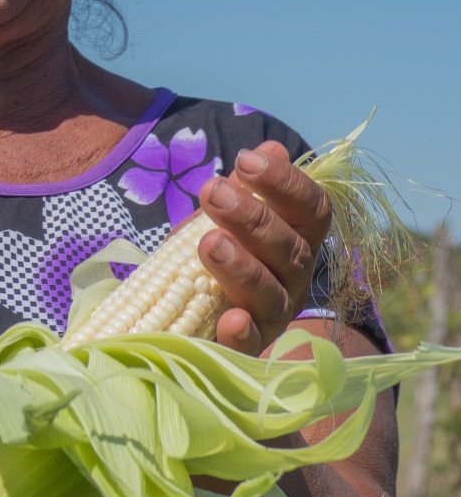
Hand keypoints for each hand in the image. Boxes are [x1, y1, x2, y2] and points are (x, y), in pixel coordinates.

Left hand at [196, 141, 330, 355]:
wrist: (185, 310)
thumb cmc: (215, 252)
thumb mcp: (224, 216)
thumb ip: (246, 187)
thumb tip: (271, 146)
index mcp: (296, 241)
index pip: (311, 210)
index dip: (286, 183)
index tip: (246, 160)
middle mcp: (294, 280)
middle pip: (290, 250)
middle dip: (253, 218)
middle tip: (213, 191)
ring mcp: (273, 317)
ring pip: (271, 294)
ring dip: (242, 267)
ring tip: (208, 242)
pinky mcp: (246, 350)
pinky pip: (251, 347)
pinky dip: (242, 333)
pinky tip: (229, 320)